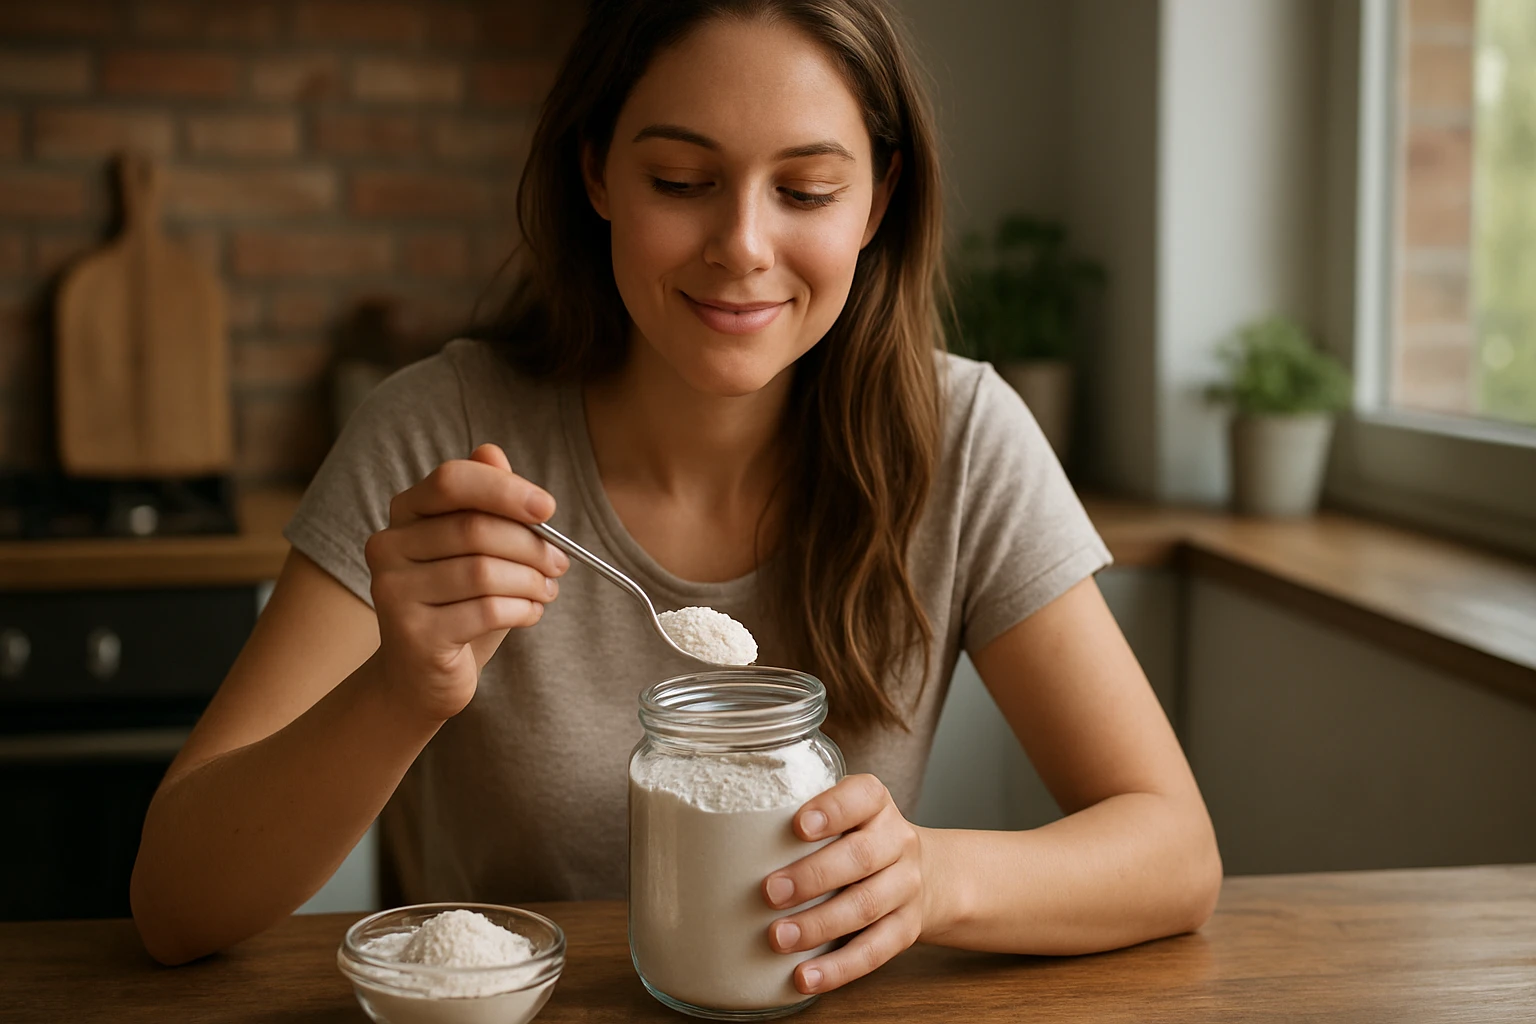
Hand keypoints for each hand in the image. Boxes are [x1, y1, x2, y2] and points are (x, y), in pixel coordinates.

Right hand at [365, 443, 568, 720]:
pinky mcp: (414, 635)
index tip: (548, 508)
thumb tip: (493, 452)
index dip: (504, 489)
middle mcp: (388, 547)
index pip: (452, 480)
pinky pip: (487, 611)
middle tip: (560, 562)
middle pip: (475, 529)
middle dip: (530, 545)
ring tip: (547, 590)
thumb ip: (484, 502)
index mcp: (404, 513)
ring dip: (531, 581)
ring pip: (484, 572)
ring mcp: (394, 592)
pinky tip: (531, 613)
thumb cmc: (458, 602)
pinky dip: (523, 610)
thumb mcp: (476, 548)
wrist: (421, 676)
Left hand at [762, 774, 926, 994]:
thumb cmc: (859, 839)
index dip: (832, 810)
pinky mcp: (905, 928)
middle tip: (770, 892)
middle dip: (813, 876)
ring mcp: (905, 886)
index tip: (798, 826)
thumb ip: (798, 819)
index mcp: (875, 804)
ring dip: (818, 925)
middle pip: (860, 856)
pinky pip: (875, 951)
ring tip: (778, 938)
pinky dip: (838, 968)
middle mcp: (896, 841)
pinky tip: (805, 976)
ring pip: (866, 905)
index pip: (862, 797)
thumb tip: (716, 839)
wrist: (928, 874)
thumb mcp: (843, 816)